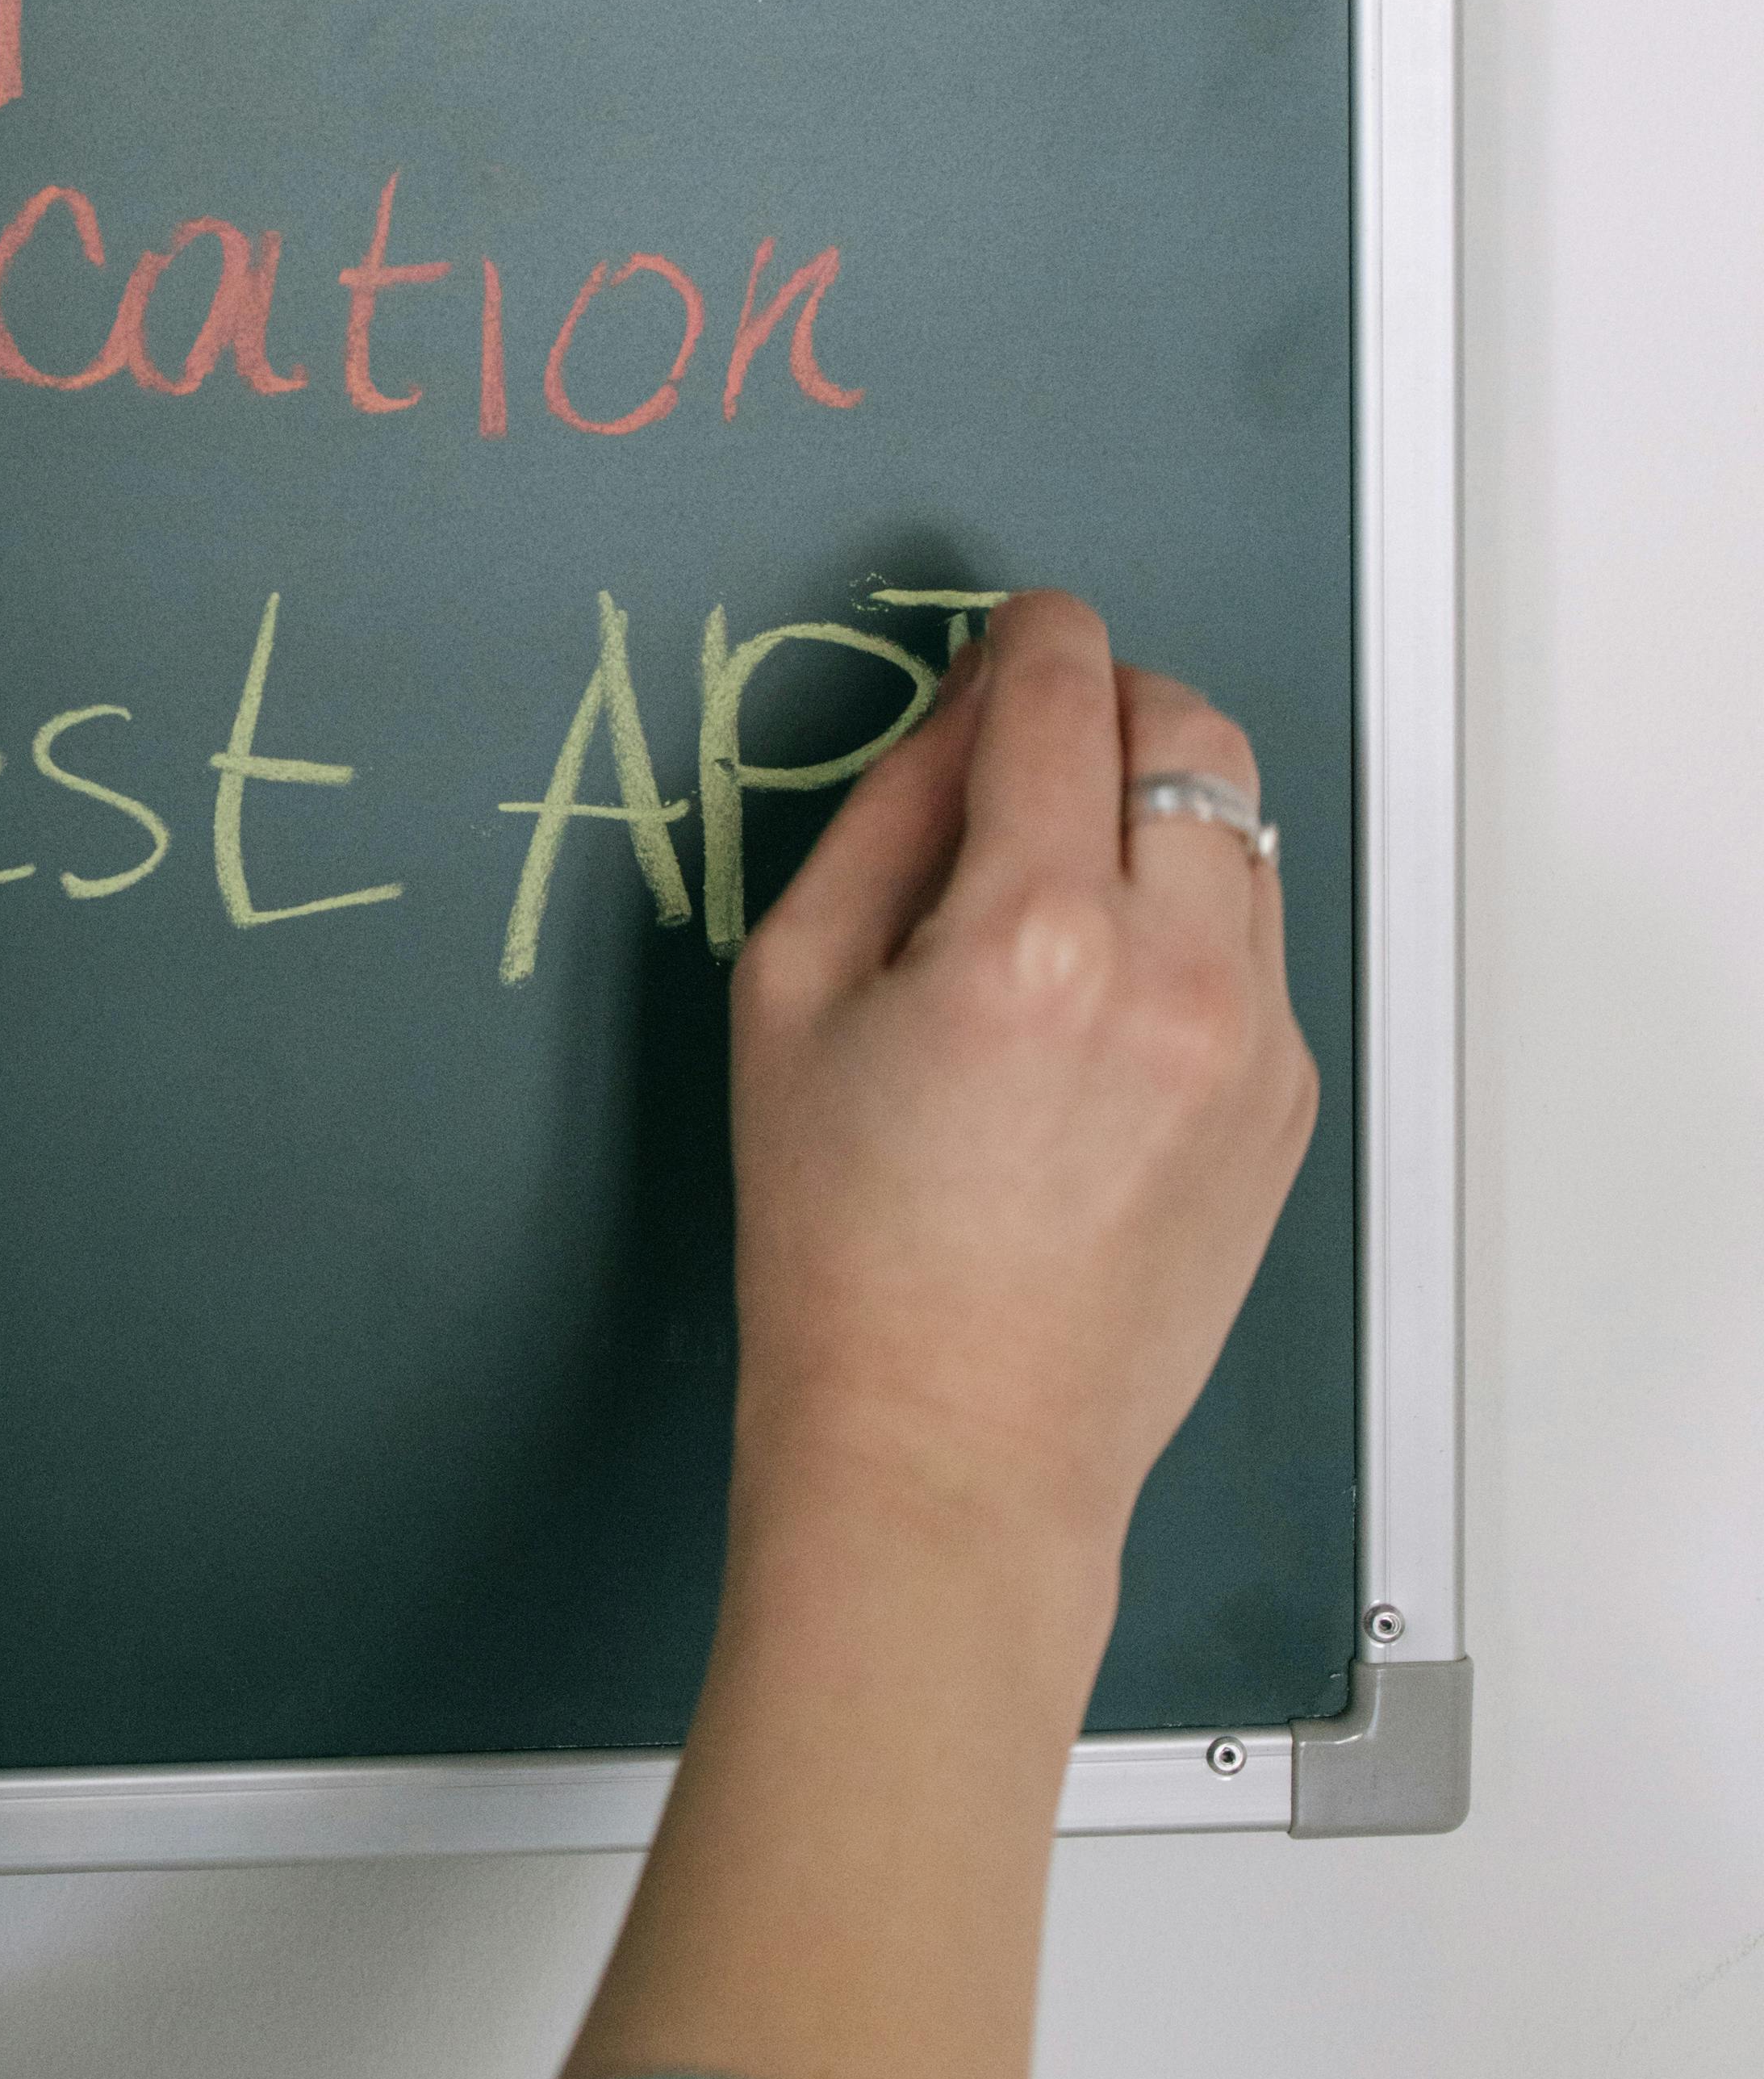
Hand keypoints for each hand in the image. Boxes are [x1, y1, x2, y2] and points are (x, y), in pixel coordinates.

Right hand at [726, 588, 1319, 1670]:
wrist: (953, 1442)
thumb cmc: (839, 1237)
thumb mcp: (790, 991)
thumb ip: (884, 814)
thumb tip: (966, 708)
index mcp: (1032, 935)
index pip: (1063, 693)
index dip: (1030, 636)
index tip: (1012, 636)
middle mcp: (1174, 973)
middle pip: (1191, 728)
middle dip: (1113, 706)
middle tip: (1037, 750)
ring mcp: (1255, 1040)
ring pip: (1241, 830)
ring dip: (1156, 815)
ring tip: (1055, 899)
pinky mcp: (1289, 1098)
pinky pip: (1253, 945)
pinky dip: (1186, 927)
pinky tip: (1093, 1016)